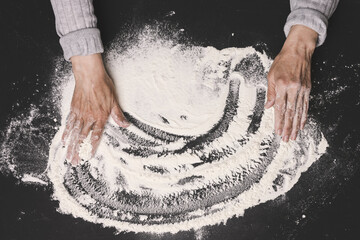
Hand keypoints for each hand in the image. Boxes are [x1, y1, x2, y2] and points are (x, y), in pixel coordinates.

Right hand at [63, 53, 129, 164]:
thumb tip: (125, 124)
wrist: (90, 74)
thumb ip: (118, 115)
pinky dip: (65, 132)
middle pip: (82, 137)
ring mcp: (79, 113)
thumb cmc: (103, 85)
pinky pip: (68, 122)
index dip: (92, 147)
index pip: (96, 135)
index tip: (88, 156)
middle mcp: (89, 117)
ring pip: (73, 132)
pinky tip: (63, 140)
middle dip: (78, 151)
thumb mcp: (114, 100)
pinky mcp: (73, 108)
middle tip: (74, 161)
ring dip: (70, 145)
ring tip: (67, 156)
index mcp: (100, 116)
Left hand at [265, 25, 317, 141]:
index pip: (280, 108)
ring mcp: (302, 90)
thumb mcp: (271, 75)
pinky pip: (306, 105)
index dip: (279, 121)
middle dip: (287, 127)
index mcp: (282, 86)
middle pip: (290, 112)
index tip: (278, 131)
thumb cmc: (282, 62)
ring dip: (295, 125)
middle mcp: (293, 89)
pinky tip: (302, 125)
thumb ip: (270, 92)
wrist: (298, 51)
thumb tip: (268, 107)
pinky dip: (304, 116)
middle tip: (286, 139)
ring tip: (293, 136)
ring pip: (299, 111)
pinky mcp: (308, 89)